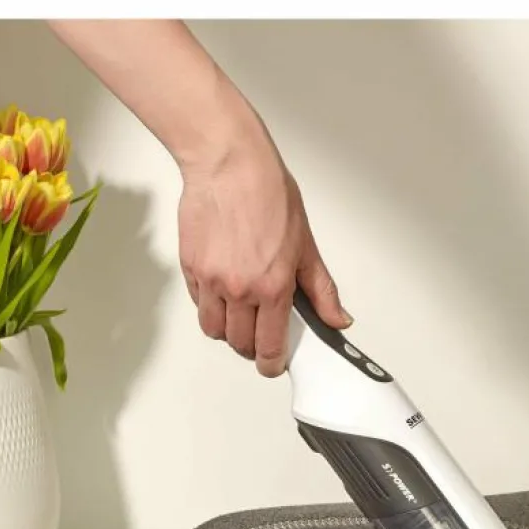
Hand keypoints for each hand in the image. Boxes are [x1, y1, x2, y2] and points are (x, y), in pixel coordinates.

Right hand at [177, 133, 349, 376]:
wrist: (229, 165)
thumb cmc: (267, 195)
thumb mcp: (306, 245)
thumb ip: (321, 290)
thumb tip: (337, 319)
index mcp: (272, 288)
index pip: (270, 347)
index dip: (272, 363)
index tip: (274, 364)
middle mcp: (239, 290)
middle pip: (239, 343)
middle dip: (252, 346)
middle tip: (261, 334)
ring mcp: (211, 280)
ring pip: (214, 329)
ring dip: (227, 330)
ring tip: (241, 314)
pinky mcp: (191, 267)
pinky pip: (199, 303)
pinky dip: (211, 305)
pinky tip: (224, 289)